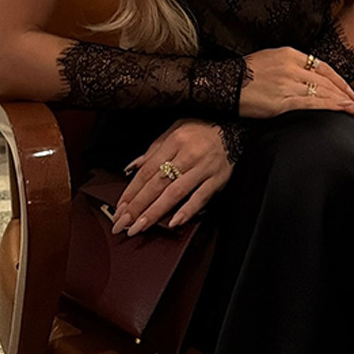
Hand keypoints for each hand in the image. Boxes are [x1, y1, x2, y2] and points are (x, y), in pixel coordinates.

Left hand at [111, 119, 231, 236]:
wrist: (232, 127)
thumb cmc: (200, 130)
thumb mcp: (174, 130)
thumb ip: (153, 150)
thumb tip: (132, 168)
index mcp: (174, 141)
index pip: (148, 170)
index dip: (132, 190)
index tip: (120, 207)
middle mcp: (188, 155)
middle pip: (158, 184)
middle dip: (138, 206)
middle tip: (123, 223)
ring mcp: (203, 168)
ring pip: (175, 193)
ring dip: (156, 212)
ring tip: (140, 226)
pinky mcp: (217, 180)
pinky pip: (200, 198)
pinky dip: (187, 211)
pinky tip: (173, 222)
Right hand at [239, 46, 353, 118]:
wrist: (223, 84)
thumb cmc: (243, 74)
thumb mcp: (269, 60)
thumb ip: (289, 66)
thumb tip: (305, 78)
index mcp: (289, 54)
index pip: (322, 67)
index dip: (339, 81)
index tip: (349, 91)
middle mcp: (291, 66)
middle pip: (326, 81)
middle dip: (346, 94)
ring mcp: (288, 83)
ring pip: (322, 93)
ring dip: (343, 103)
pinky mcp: (282, 101)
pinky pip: (312, 104)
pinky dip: (330, 108)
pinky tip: (342, 111)